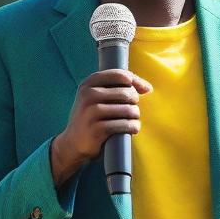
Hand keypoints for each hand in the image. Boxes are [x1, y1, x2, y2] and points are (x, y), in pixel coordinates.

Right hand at [51, 69, 152, 184]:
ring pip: (128, 109)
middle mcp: (88, 95)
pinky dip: (133, 127)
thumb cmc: (91, 117)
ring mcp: (91, 112)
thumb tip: (147, 87)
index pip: (119, 75)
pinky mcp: (97, 129)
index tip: (144, 90)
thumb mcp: (96, 97)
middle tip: (132, 110)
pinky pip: (124, 125)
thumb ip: (117, 88)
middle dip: (135, 102)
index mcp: (89, 83)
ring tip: (133, 120)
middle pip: (126, 93)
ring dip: (135, 116)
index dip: (135, 81)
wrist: (73, 143)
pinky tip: (132, 129)